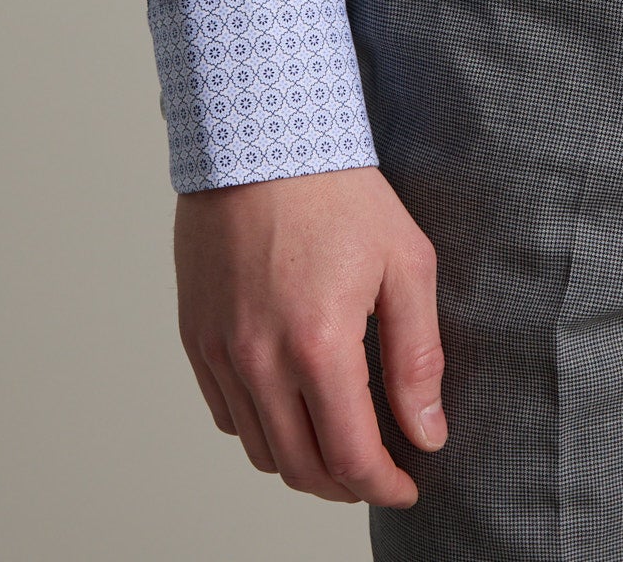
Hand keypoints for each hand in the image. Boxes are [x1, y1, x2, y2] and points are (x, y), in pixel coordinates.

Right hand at [174, 167, 445, 506]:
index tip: (408, 484)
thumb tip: (428, 431)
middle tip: (378, 470)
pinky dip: (261, 427)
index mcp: (319, 344)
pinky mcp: (194, 337)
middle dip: (345, 485)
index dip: (385, 485)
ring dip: (302, 461)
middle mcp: (259, 359)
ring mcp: (219, 351)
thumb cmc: (337, 190)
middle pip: (300, 468)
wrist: (259, 137)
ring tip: (339, 440)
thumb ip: (418, 356)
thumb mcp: (405, 261)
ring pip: (260, 449)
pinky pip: (226, 414)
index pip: (351, 456)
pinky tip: (293, 404)